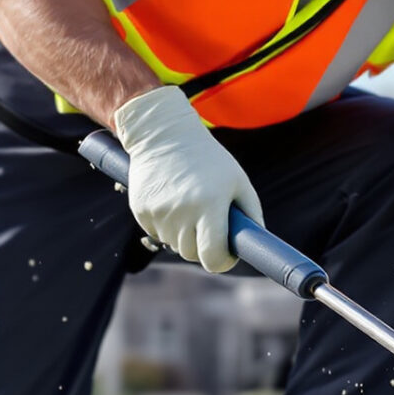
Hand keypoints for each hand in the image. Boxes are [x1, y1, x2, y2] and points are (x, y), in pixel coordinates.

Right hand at [113, 85, 263, 271]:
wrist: (163, 133)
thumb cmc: (208, 158)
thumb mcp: (237, 179)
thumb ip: (251, 212)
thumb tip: (253, 242)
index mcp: (209, 205)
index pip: (213, 256)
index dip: (222, 260)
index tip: (226, 254)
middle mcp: (182, 212)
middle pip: (193, 254)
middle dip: (204, 246)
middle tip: (209, 225)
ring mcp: (158, 213)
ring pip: (175, 245)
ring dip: (184, 235)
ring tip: (189, 205)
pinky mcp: (140, 210)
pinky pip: (157, 233)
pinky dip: (167, 225)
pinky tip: (171, 200)